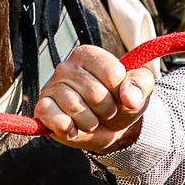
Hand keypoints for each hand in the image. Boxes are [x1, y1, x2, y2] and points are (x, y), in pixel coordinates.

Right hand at [34, 44, 154, 152]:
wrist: (108, 128)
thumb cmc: (121, 101)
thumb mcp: (140, 89)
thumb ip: (141, 85)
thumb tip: (129, 97)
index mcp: (89, 55)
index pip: (112, 74)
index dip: (121, 92)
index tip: (118, 94)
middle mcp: (67, 67)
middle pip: (96, 94)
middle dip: (106, 110)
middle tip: (104, 110)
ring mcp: (52, 87)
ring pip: (76, 108)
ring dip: (91, 122)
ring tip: (90, 118)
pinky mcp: (42, 109)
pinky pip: (55, 118)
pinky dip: (68, 128)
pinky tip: (73, 128)